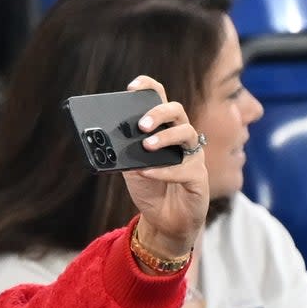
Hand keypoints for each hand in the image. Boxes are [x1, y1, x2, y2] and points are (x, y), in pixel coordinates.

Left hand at [121, 75, 209, 258]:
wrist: (164, 221)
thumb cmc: (150, 189)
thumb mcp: (131, 170)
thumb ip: (124, 155)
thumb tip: (108, 143)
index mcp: (164, 132)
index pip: (161, 101)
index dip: (150, 89)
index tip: (133, 86)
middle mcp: (181, 139)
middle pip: (177, 112)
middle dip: (159, 113)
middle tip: (142, 124)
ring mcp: (192, 156)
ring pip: (187, 134)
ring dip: (165, 137)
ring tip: (146, 145)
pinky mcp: (198, 178)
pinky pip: (184, 170)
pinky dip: (164, 171)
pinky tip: (147, 172)